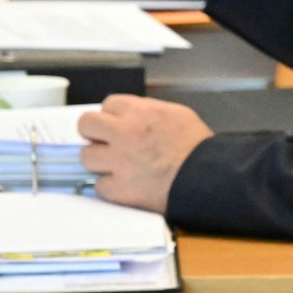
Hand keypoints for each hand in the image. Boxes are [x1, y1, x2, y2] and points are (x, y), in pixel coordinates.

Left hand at [78, 95, 214, 212]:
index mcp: (139, 112)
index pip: (107, 104)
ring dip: (99, 161)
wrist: (206, 178)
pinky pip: (99, 186)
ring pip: (86, 156)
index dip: (113, 115)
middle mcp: (123, 133)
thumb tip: (133, 116)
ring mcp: (117, 161)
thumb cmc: (197, 147)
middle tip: (105, 142)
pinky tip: (125, 185)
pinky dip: (110, 187)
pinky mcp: (117, 188)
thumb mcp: (177, 114)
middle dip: (94, 133)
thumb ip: (149, 112)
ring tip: (116, 166)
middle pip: (86, 125)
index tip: (119, 124)